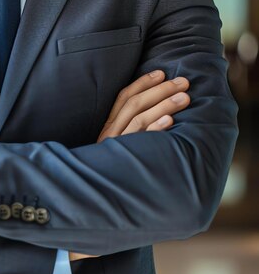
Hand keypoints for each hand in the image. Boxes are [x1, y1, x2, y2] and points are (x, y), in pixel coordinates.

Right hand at [70, 70, 190, 260]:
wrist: (89, 201)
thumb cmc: (109, 172)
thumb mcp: (114, 147)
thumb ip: (126, 130)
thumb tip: (153, 112)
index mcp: (107, 128)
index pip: (122, 98)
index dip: (142, 83)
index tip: (161, 72)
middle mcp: (109, 135)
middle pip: (134, 105)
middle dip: (160, 90)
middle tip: (183, 81)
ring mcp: (115, 148)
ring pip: (139, 119)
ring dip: (164, 105)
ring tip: (185, 96)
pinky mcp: (123, 162)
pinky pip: (140, 143)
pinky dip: (155, 130)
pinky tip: (171, 122)